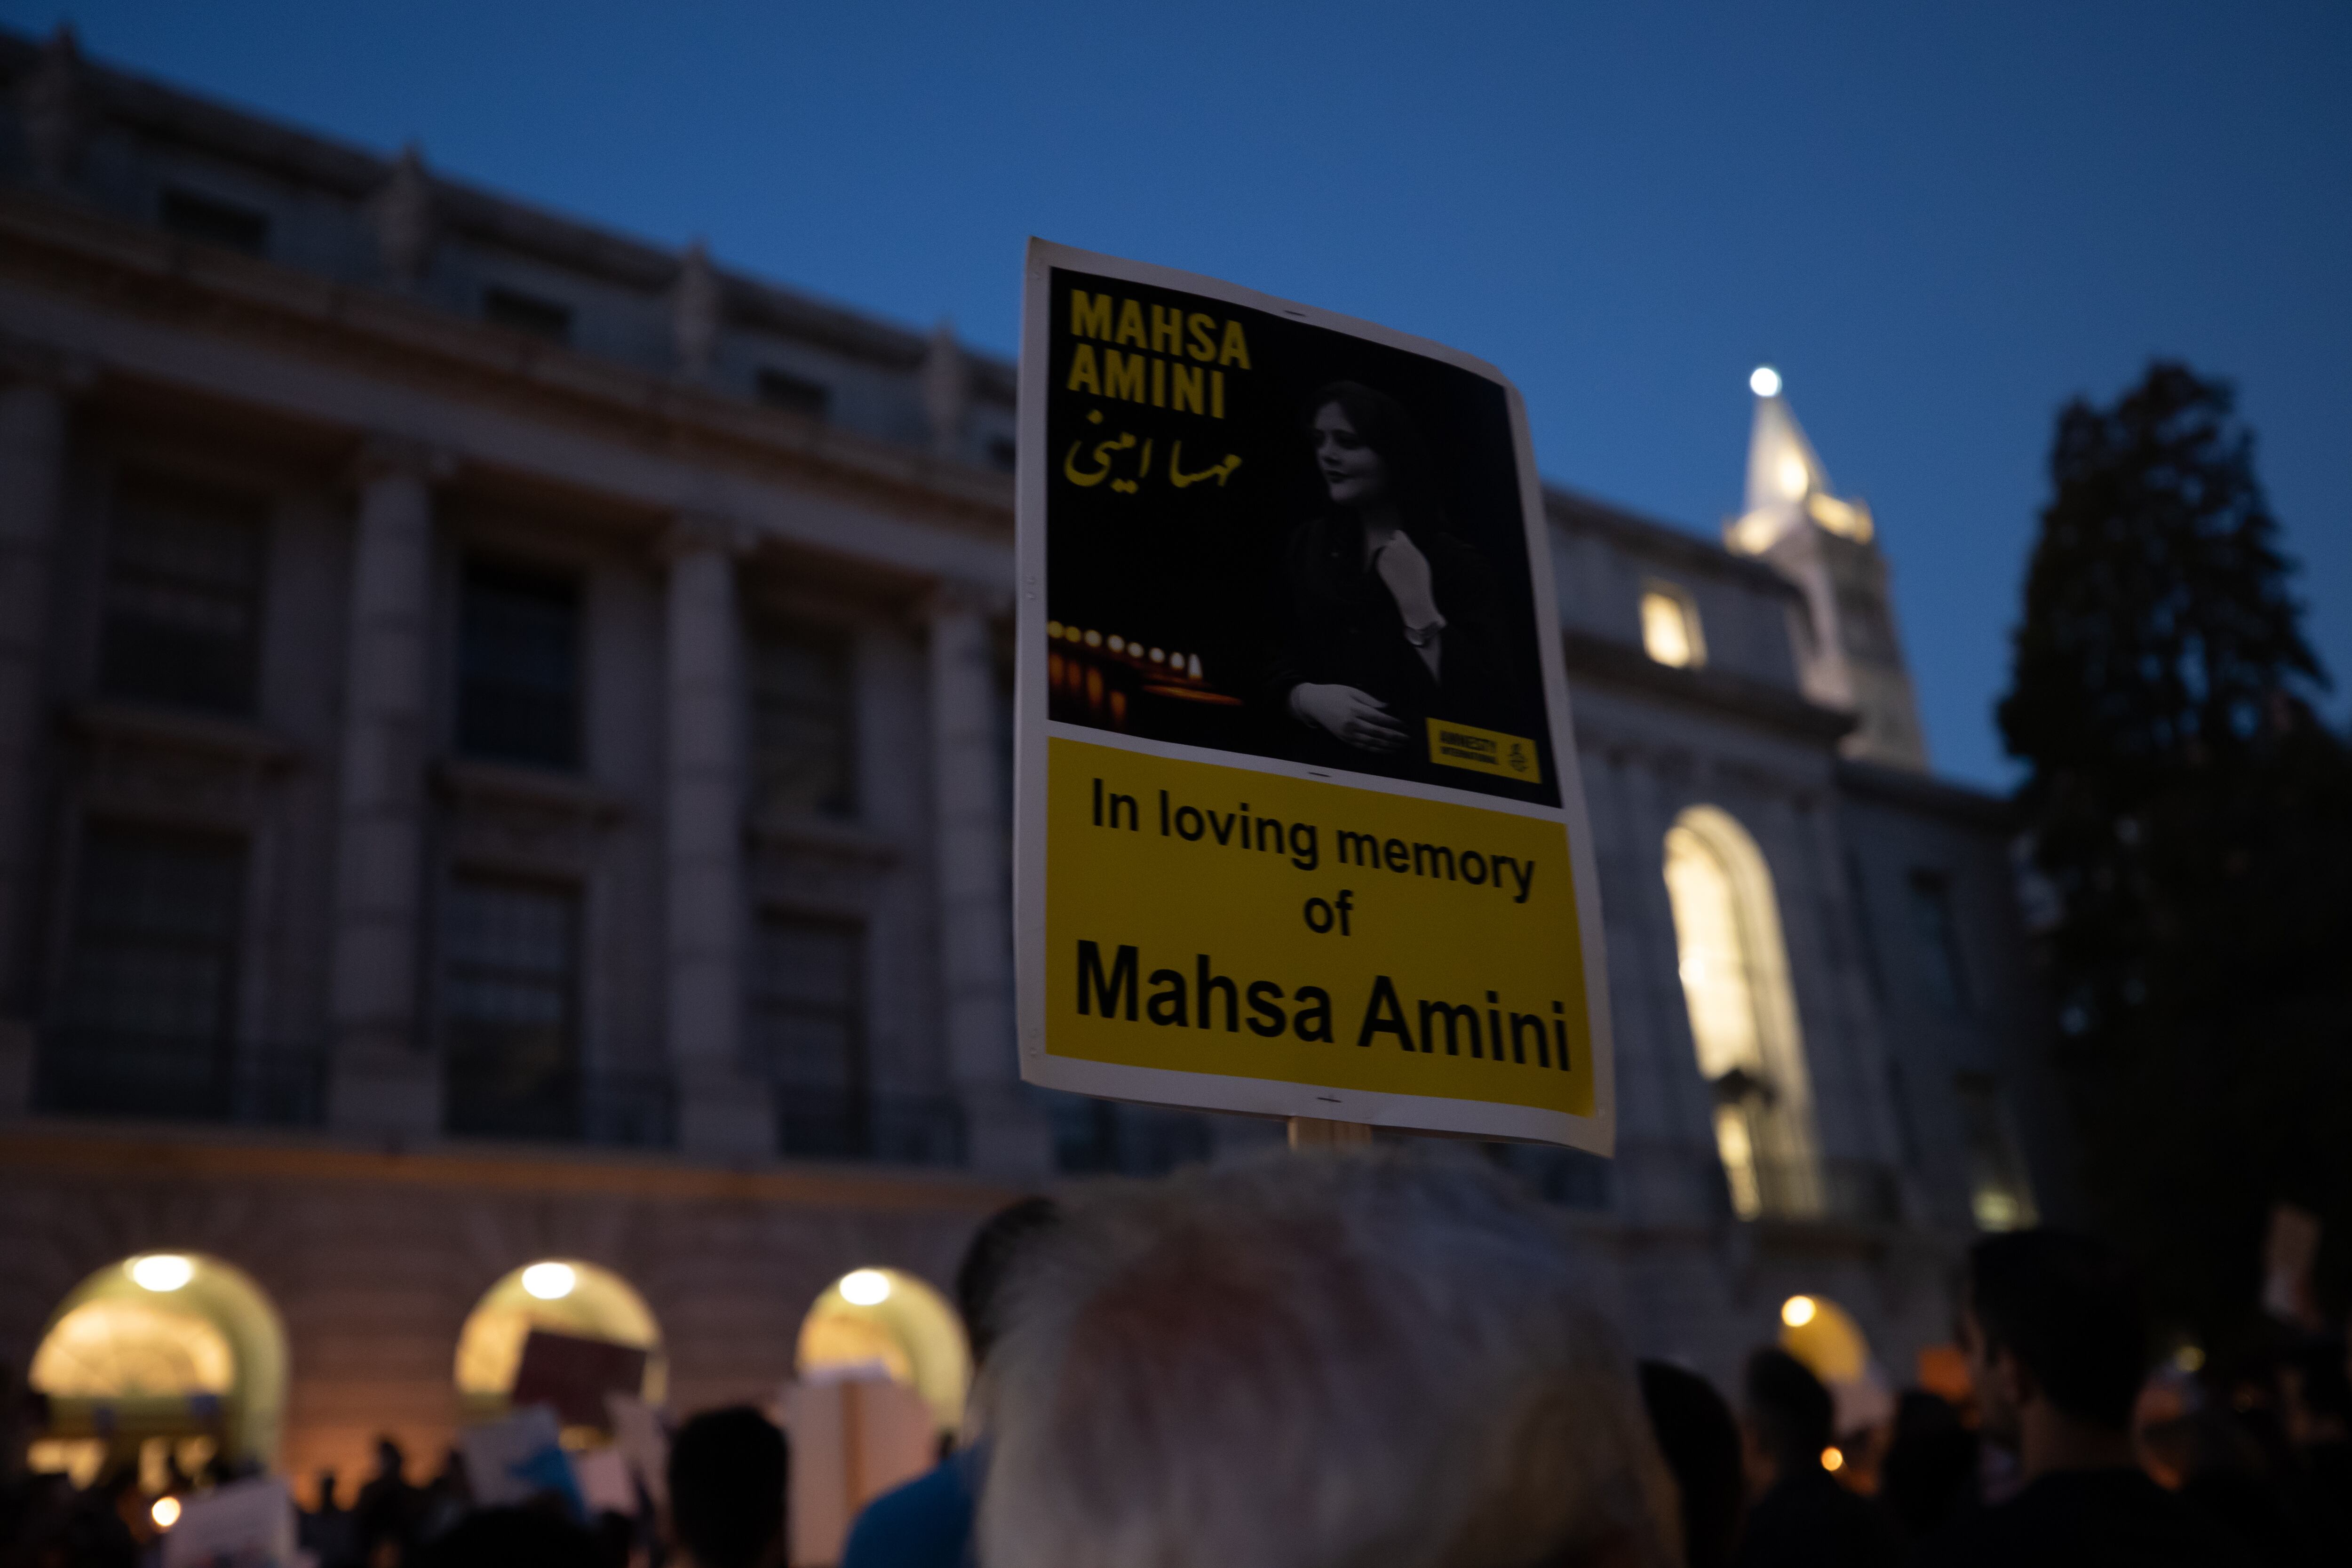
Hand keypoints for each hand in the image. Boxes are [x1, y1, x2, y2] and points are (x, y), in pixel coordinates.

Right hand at [1291, 684, 1408, 752]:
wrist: (1313, 703)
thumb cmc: (1333, 693)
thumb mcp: (1352, 691)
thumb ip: (1369, 700)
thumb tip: (1386, 707)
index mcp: (1354, 710)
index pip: (1378, 718)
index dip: (1393, 722)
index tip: (1404, 724)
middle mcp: (1351, 724)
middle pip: (1377, 733)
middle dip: (1394, 736)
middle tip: (1407, 738)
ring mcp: (1347, 733)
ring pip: (1371, 743)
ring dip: (1387, 746)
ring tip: (1400, 746)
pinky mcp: (1345, 739)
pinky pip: (1363, 746)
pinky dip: (1376, 749)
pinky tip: (1386, 749)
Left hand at [1372, 534, 1440, 631]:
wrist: (1412, 593)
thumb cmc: (1419, 577)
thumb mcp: (1419, 558)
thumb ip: (1410, 548)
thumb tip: (1403, 544)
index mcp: (1404, 544)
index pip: (1397, 534)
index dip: (1399, 540)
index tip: (1400, 547)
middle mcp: (1393, 548)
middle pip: (1390, 543)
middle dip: (1394, 550)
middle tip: (1400, 562)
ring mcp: (1385, 557)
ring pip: (1385, 553)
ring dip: (1389, 558)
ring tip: (1398, 569)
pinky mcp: (1379, 565)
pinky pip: (1382, 561)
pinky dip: (1386, 566)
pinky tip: (1393, 573)